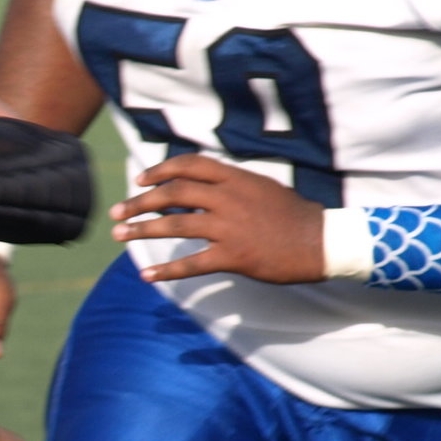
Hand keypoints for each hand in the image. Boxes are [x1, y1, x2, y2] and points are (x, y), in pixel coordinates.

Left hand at [111, 154, 325, 283]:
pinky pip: (192, 264)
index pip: (190, 165)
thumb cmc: (293, 215)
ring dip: (142, 231)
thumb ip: (231, 184)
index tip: (140, 181)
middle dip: (140, 202)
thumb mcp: (262, 187)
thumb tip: (199, 186)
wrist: (323, 242)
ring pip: (175, 226)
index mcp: (237, 178)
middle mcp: (229, 198)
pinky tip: (146, 275)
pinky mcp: (234, 256)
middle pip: (173, 194)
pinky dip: (166, 271)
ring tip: (119, 235)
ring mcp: (230, 227)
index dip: (160, 171)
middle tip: (117, 211)